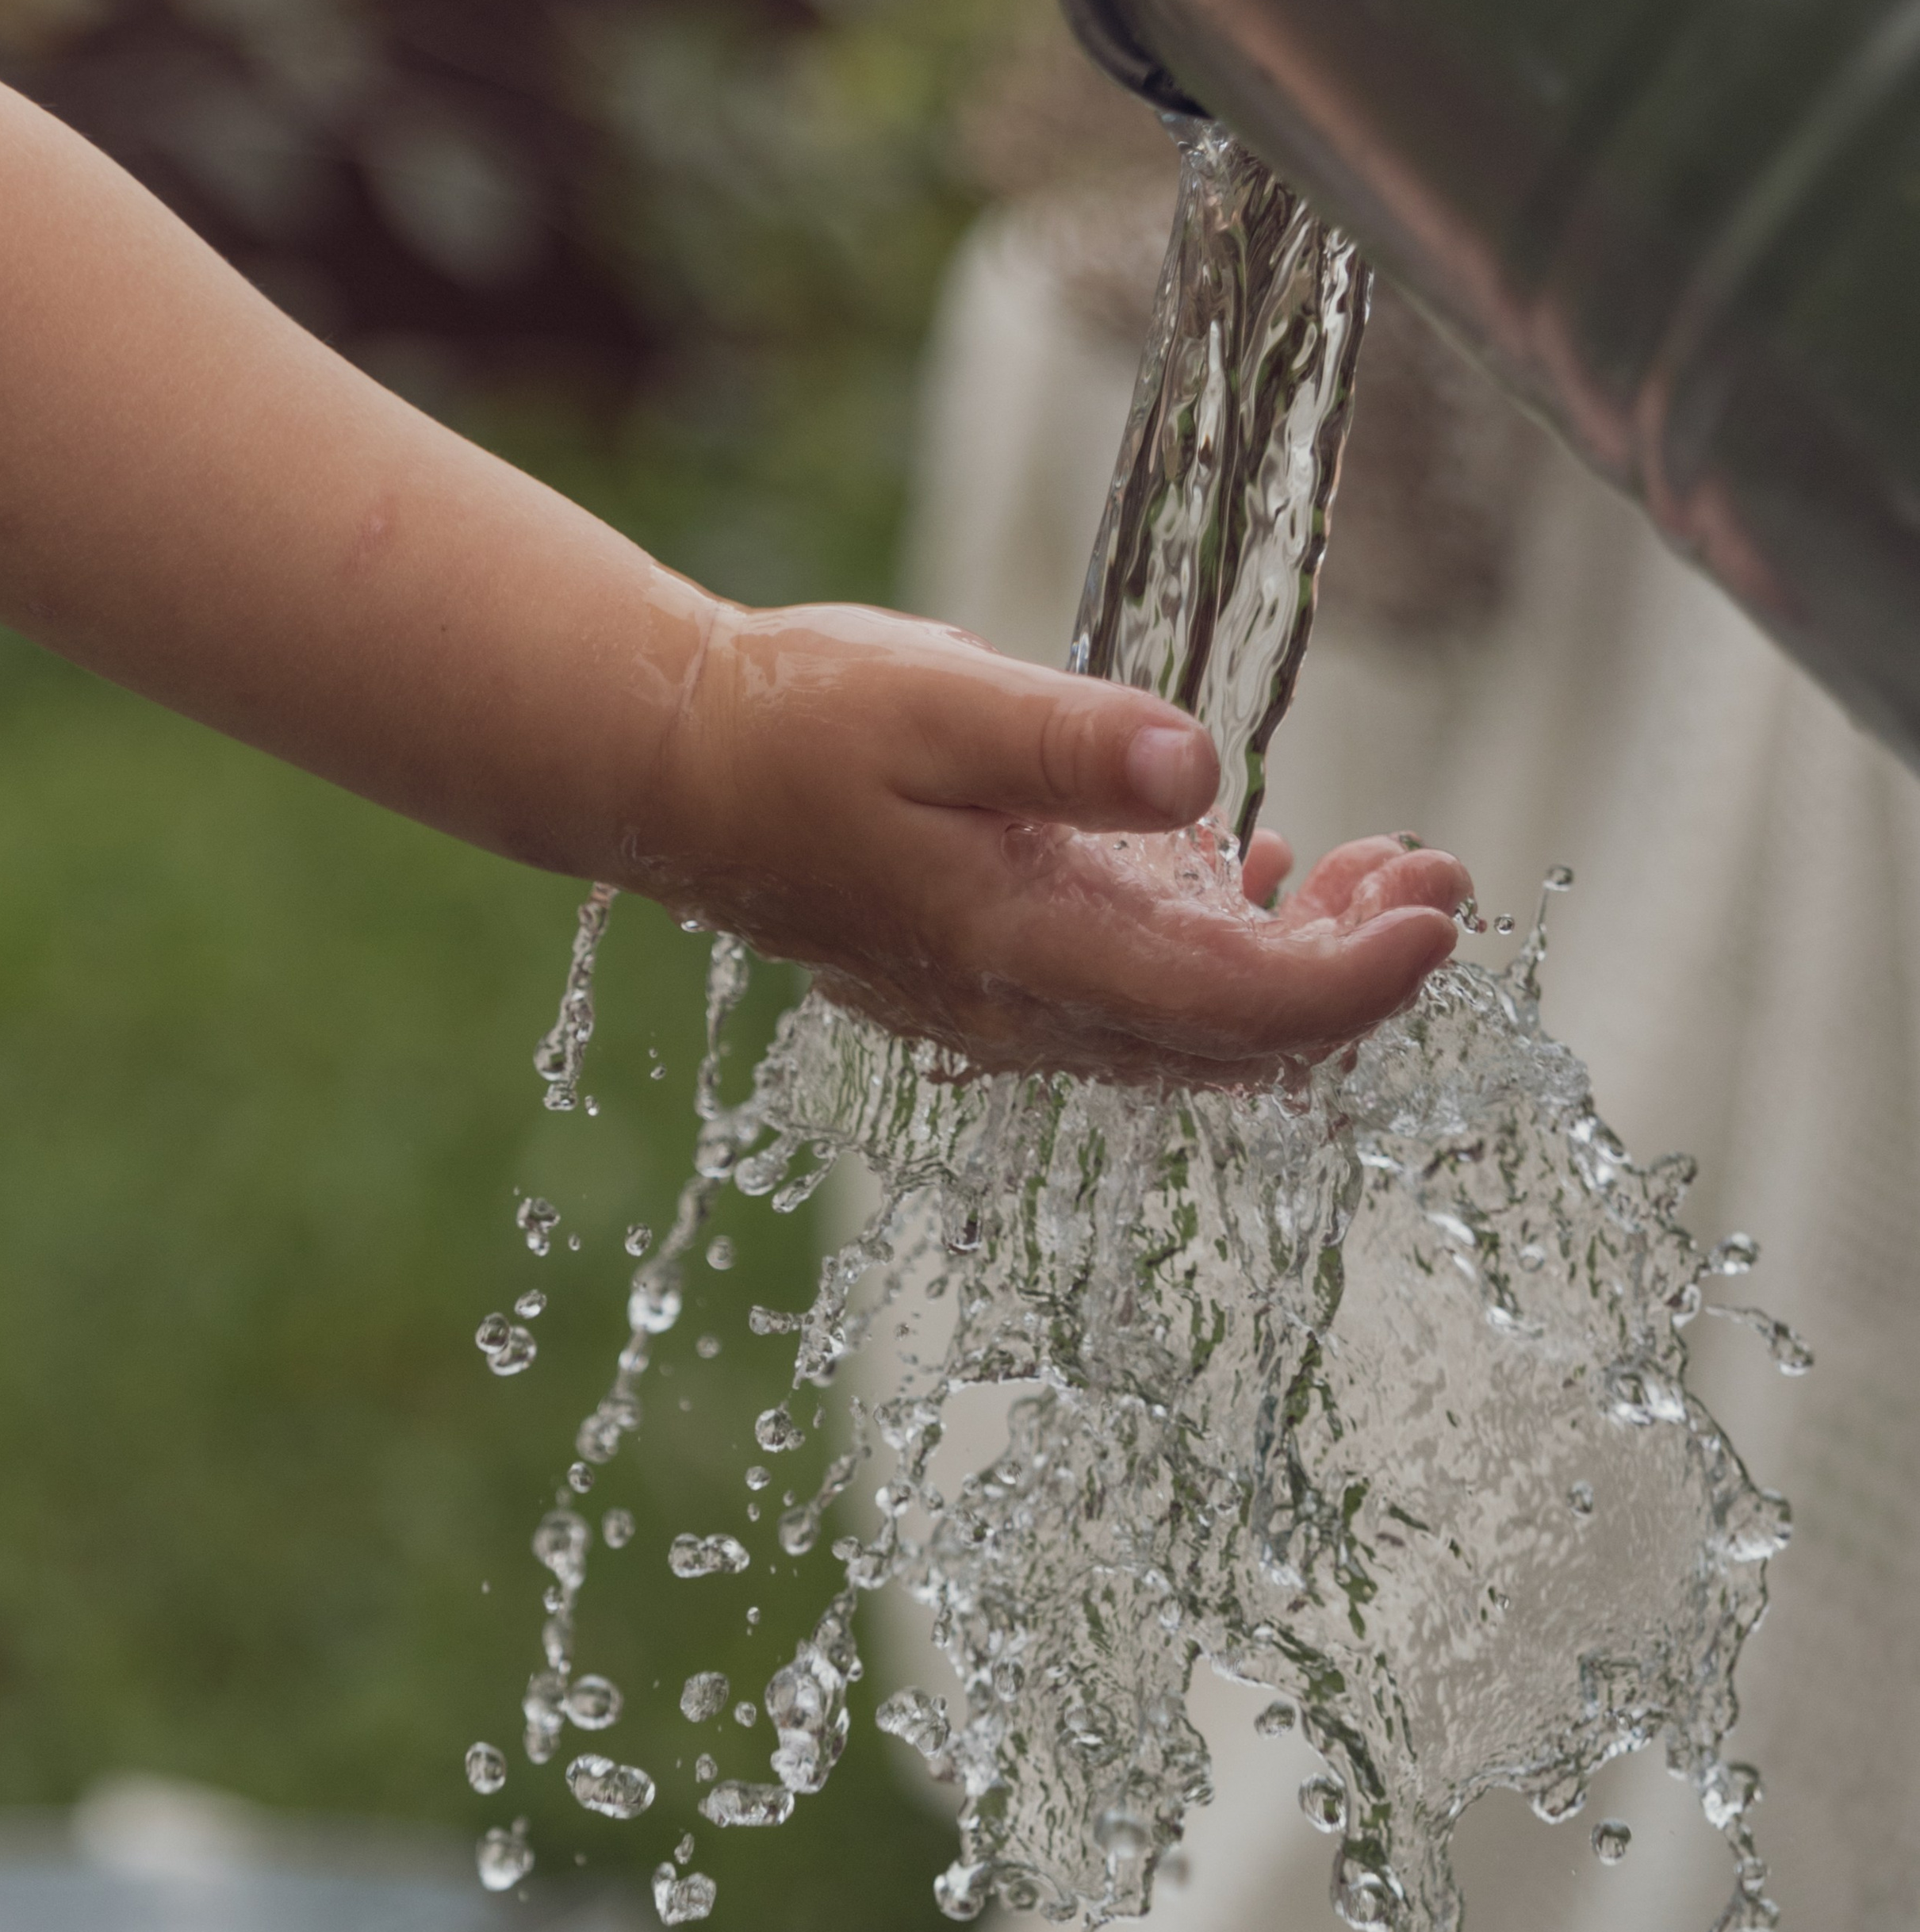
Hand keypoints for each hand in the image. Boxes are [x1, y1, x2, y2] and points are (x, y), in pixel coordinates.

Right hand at [625, 601, 1470, 1082]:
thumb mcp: (933, 703)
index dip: (1351, 981)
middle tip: (1435, 875)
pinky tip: (1250, 872)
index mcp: (1017, 949)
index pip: (1227, 1011)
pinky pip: (1139, 1001)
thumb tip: (1202, 768)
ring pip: (1192, 1030)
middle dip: (1353, 972)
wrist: (681, 773)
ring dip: (1299, 964)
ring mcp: (1010, 1006)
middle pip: (1230, 1040)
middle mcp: (1023, 1008)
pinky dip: (1221, 951)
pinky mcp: (999, 977)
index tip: (1438, 915)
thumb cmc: (793, 727)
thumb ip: (1067, 743)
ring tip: (1376, 868)